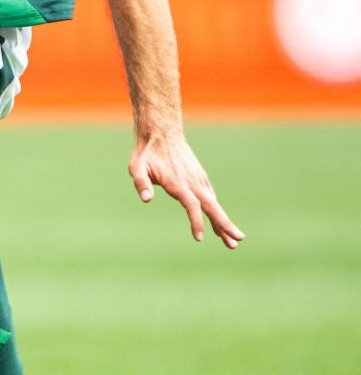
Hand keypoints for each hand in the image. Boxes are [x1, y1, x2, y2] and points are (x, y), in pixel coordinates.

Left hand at [128, 132, 243, 248]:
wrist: (162, 133)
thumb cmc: (147, 153)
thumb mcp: (136, 167)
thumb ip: (141, 183)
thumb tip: (146, 199)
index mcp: (178, 183)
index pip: (192, 205)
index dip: (196, 222)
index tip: (199, 237)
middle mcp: (193, 182)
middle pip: (212, 207)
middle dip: (225, 224)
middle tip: (237, 241)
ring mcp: (199, 180)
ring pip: (214, 204)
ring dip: (224, 221)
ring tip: (234, 240)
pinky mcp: (200, 178)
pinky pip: (211, 198)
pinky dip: (217, 212)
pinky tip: (220, 224)